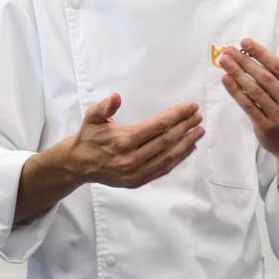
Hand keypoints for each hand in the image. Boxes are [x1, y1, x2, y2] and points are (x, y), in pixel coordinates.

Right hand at [64, 93, 204, 188]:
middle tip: (198, 116)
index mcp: (122, 141)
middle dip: (186, 127)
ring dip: (187, 143)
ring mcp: (136, 173)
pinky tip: (188, 147)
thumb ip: (104, 106)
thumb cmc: (89, 137)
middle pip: (167, 141)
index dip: (177, 115)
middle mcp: (131, 159)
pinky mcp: (138, 181)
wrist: (79, 164)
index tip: (191, 107)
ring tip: (199, 131)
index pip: (158, 126)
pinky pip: (163, 169)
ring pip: (168, 157)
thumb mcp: (92, 117)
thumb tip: (116, 97)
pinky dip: (179, 158)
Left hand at [217, 40, 278, 160]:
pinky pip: (248, 106)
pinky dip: (236, 92)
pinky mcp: (265, 128)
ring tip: (224, 61)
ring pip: (254, 91)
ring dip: (237, 74)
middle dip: (245, 62)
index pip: (278, 68)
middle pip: (264, 78)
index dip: (261, 54)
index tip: (245, 43)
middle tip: (229, 49)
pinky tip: (226, 79)